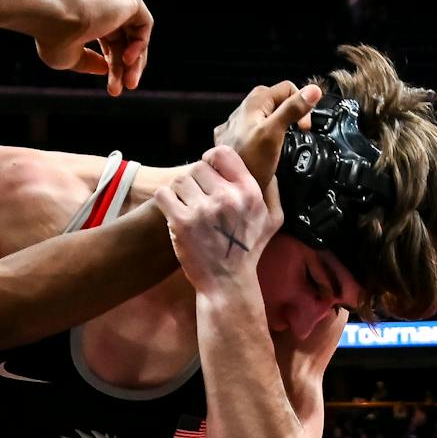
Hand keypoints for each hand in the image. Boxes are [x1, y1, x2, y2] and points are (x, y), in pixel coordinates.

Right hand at [38, 0, 150, 95]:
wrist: (53, 15)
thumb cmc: (53, 35)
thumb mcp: (70, 56)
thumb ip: (89, 62)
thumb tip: (106, 69)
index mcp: (90, 12)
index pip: (111, 41)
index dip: (113, 65)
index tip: (113, 87)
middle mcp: (106, 2)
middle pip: (124, 41)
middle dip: (124, 69)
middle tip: (119, 91)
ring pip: (135, 35)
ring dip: (134, 63)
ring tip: (128, 84)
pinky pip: (145, 24)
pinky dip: (140, 45)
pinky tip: (127, 60)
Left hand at [160, 146, 271, 293]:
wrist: (227, 283)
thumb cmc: (248, 251)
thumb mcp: (272, 220)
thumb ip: (272, 191)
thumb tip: (268, 167)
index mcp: (249, 191)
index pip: (223, 154)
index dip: (211, 158)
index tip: (208, 171)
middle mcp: (228, 197)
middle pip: (198, 167)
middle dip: (195, 181)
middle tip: (196, 198)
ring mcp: (204, 209)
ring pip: (180, 179)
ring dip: (180, 192)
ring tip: (186, 207)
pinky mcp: (182, 222)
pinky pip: (164, 194)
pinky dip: (165, 201)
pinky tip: (173, 212)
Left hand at [215, 81, 320, 200]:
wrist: (228, 189)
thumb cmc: (247, 164)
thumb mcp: (274, 133)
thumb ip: (292, 110)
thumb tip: (314, 91)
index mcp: (254, 102)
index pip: (287, 88)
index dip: (301, 104)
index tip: (304, 127)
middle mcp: (243, 110)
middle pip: (277, 101)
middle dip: (290, 114)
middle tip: (296, 134)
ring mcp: (238, 127)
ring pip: (266, 117)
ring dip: (279, 127)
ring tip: (281, 144)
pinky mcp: (236, 142)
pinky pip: (256, 132)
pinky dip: (266, 138)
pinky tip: (267, 151)